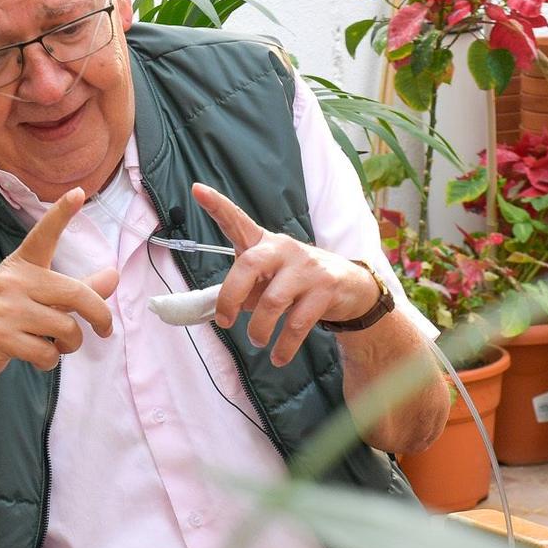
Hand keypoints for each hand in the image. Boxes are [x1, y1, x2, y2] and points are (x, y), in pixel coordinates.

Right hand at [0, 189, 119, 384]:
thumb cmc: (5, 319)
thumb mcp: (36, 297)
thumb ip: (75, 289)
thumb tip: (113, 276)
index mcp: (21, 265)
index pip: (43, 236)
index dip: (61, 214)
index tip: (77, 193)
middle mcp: (12, 280)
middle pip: (78, 295)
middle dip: (99, 317)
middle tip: (105, 329)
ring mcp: (4, 308)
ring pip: (67, 329)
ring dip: (69, 345)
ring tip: (54, 345)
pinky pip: (48, 354)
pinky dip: (49, 361)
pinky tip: (35, 357)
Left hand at [197, 183, 378, 367]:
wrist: (350, 286)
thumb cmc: (298, 280)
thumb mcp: (270, 279)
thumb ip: (246, 290)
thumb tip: (227, 309)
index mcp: (265, 243)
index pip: (237, 221)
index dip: (217, 206)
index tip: (197, 190)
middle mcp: (284, 249)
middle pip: (249, 265)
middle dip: (231, 296)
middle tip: (225, 321)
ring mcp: (307, 268)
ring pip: (273, 301)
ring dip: (260, 329)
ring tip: (257, 342)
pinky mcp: (325, 290)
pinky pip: (297, 324)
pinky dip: (284, 347)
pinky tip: (278, 357)